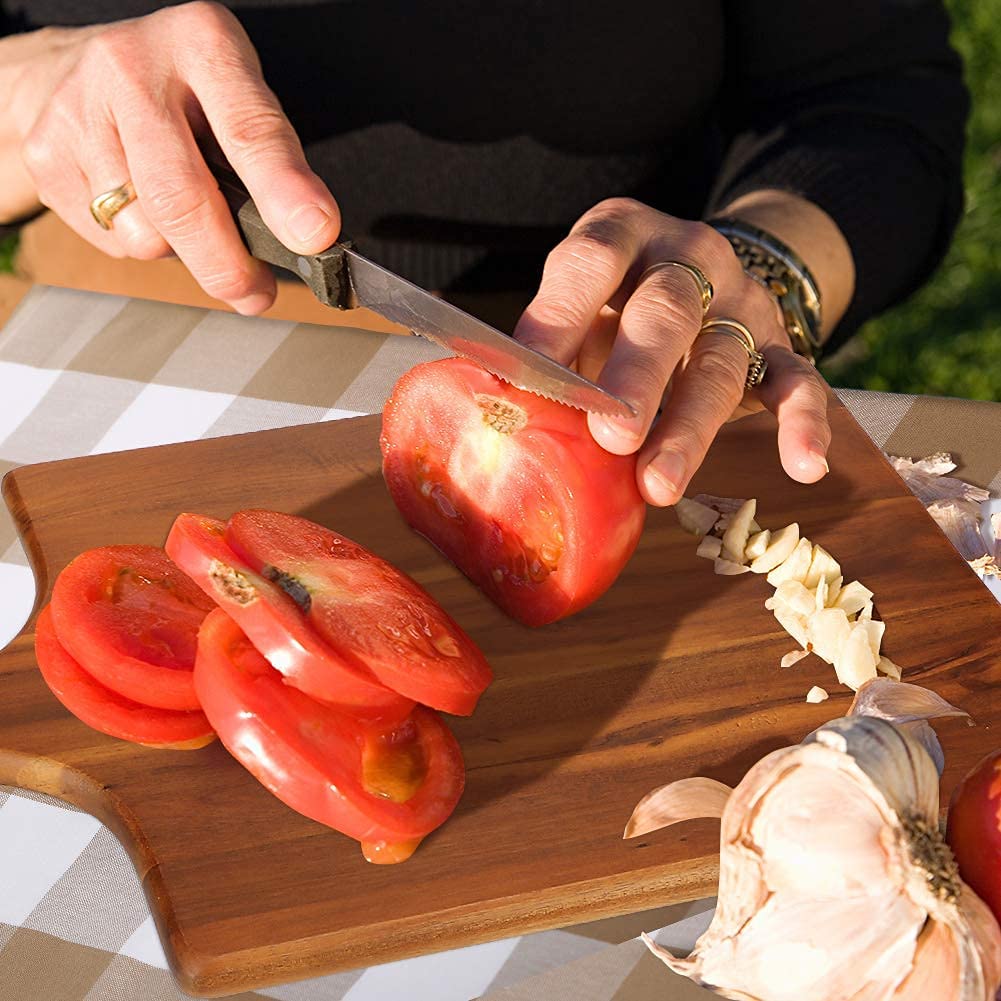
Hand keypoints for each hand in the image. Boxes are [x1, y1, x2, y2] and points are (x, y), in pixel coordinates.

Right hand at [1, 2, 339, 313]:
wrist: (72, 70)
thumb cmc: (180, 93)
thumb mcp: (237, 98)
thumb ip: (272, 162)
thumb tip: (306, 239)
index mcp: (202, 45)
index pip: (250, 130)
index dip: (283, 190)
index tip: (314, 235)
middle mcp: (132, 71)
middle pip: (182, 199)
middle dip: (227, 265)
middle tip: (255, 292)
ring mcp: (79, 112)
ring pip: (144, 232)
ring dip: (180, 252)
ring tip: (189, 221)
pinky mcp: (48, 157)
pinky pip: (113, 240)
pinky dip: (142, 244)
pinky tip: (142, 207)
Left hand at [513, 198, 831, 505]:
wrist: (701, 271)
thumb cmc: (612, 301)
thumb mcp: (575, 300)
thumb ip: (546, 343)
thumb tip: (488, 407)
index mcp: (621, 236)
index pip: (588, 264)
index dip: (557, 318)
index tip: (523, 378)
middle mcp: (687, 258)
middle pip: (666, 312)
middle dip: (637, 375)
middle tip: (612, 435)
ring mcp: (738, 302)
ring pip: (721, 360)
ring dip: (691, 426)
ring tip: (658, 485)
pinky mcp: (776, 344)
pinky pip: (798, 380)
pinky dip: (804, 422)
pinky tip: (804, 466)